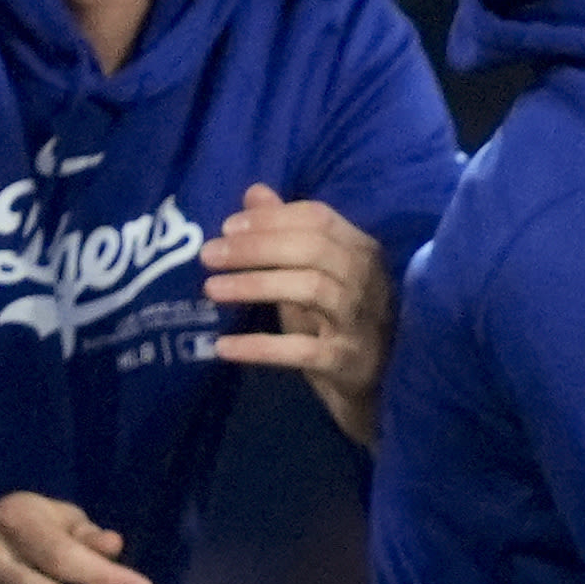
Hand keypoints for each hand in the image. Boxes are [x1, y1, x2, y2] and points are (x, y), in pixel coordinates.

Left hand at [205, 185, 397, 446]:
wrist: (376, 390)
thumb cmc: (339, 324)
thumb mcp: (314, 275)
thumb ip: (286, 233)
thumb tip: (255, 193)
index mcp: (363, 253)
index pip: (319, 219)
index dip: (271, 218)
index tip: (227, 227)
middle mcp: (369, 283)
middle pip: (313, 249)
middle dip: (255, 247)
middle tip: (207, 255)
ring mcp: (363, 324)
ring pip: (311, 289)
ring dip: (256, 285)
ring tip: (211, 289)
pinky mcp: (349, 364)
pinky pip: (303, 351)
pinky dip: (261, 347)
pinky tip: (224, 346)